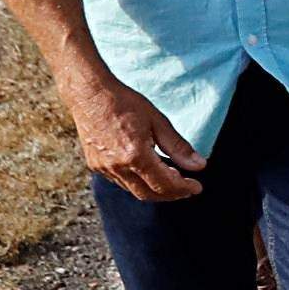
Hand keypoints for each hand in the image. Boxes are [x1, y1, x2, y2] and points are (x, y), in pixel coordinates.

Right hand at [69, 77, 205, 202]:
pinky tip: (149, 172)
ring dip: (154, 190)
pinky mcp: (95, 166)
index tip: (197, 187)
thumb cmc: (124, 103)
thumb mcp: (157, 121)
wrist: (89, 94)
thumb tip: (199, 165)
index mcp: (135, 155)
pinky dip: (138, 182)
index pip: (164, 184)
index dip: (183, 189)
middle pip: (149, 194)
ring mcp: (103, 168)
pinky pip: (121, 182)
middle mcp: (117, 167)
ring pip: (133, 190)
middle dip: (171, 194)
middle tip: (187, 188)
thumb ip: (178, 147)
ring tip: (171, 180)